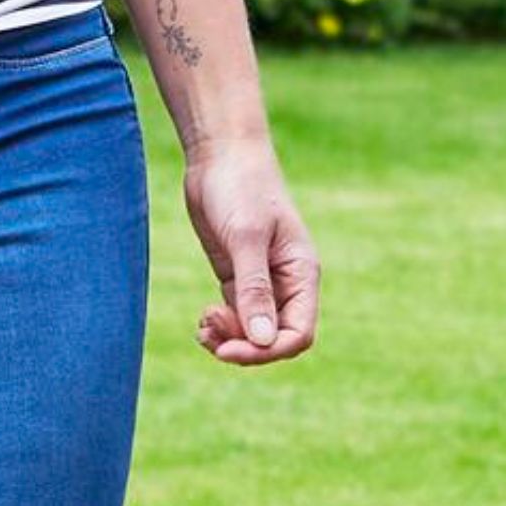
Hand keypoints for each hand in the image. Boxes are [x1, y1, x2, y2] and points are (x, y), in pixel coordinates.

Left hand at [184, 135, 317, 366]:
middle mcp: (286, 283)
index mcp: (301, 274)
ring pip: (252, 332)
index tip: (230, 349)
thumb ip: (254, 289)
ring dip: (228, 338)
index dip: (267, 351)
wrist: (221, 154)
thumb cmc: (241, 187)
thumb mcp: (246, 238)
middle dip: (244, 346)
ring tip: (203, 325)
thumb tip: (262, 341)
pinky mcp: (237, 275)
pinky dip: (220, 326)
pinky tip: (204, 319)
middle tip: (210, 332)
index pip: (298, 333)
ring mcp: (261, 281)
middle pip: (274, 339)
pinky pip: (235, 317)